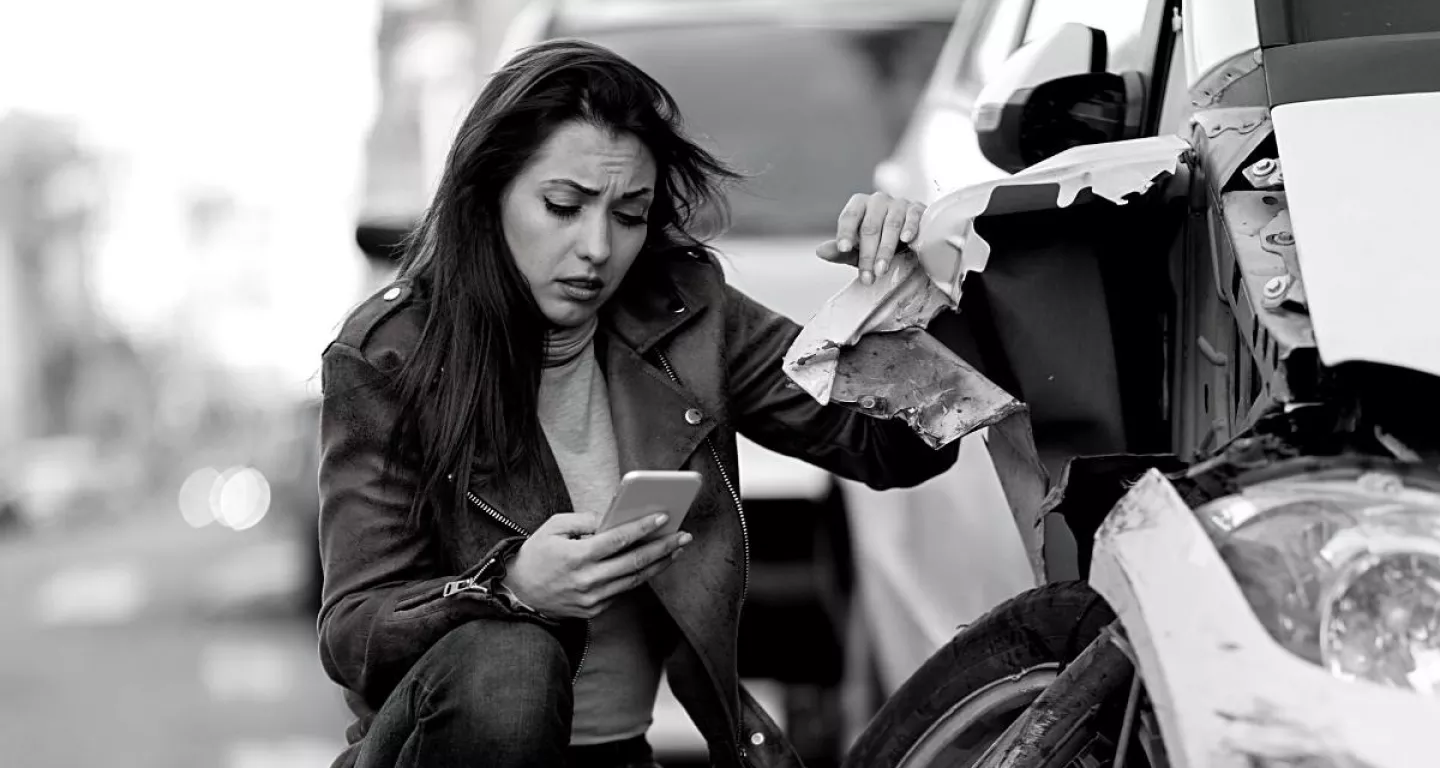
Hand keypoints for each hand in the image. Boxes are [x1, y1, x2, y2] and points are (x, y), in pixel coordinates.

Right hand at [501, 509, 690, 618]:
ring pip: (634, 580)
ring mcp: (592, 599)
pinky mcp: (595, 610)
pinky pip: (622, 591)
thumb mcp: (553, 528)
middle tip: (684, 536)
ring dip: (659, 564)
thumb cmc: (537, 555)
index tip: (663, 518)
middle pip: (634, 562)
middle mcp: (587, 580)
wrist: (519, 593)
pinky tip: (653, 563)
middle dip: (663, 547)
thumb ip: (584, 521)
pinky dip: (639, 576)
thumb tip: (614, 519)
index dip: (642, 528)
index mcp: (576, 557)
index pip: (617, 540)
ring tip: (676, 549)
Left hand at [816, 193, 925, 285]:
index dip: (846, 233)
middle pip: (870, 226)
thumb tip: (820, 252)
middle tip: (867, 276)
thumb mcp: (858, 250)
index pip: (849, 216)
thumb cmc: (878, 242)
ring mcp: (898, 203)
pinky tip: (906, 240)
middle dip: (867, 254)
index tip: (843, 249)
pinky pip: (913, 216)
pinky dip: (910, 227)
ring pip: (891, 225)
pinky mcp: (917, 209)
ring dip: (886, 249)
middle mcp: (877, 200)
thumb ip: (841, 252)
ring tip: (882, 270)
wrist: (909, 239)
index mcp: (859, 205)